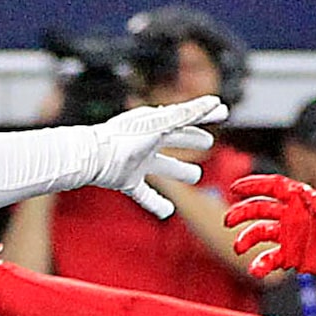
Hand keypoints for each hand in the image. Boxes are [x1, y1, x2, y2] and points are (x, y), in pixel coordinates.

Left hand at [84, 96, 226, 219]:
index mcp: (155, 123)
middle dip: (191, 140)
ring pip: (163, 167)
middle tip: (209, 144)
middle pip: (174, 140)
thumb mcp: (162, 124)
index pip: (185, 118)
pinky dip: (156, 203)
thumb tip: (215, 103)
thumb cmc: (126, 138)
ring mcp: (136, 162)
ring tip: (195, 176)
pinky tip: (167, 213)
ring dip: (179, 171)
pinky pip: (144, 194)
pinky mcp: (126, 181)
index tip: (222, 113)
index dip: (204, 115)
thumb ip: (189, 115)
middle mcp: (146, 141)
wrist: (93, 157)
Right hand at [223, 174, 315, 286]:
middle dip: (242, 213)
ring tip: (240, 247)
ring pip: (260, 234)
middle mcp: (293, 218)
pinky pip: (271, 259)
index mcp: (303, 202)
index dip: (254, 185)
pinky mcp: (293, 258)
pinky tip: (256, 269)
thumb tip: (302, 192)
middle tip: (229, 221)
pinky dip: (261, 264)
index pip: (274, 187)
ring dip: (246, 239)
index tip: (236, 187)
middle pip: (260, 210)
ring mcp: (291, 238)